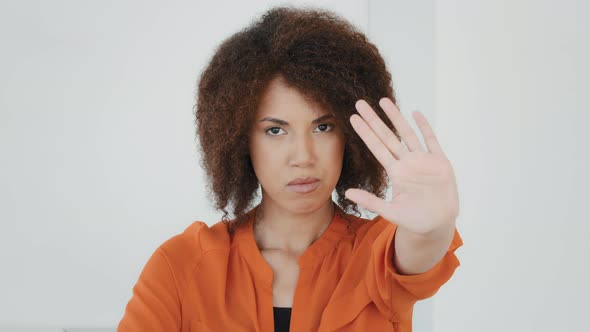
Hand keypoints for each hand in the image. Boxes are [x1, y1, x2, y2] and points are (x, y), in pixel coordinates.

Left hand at [345, 98, 458, 234]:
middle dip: (374, 119)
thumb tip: (348, 192)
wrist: (438, 224)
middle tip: (360, 102)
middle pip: (388, 136)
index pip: (376, 148)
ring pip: (407, 133)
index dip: (365, 133)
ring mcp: (423, 160)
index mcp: (396, 173)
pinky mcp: (440, 162)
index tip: (353, 118)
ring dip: (396, 117)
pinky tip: (415, 113)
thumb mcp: (391, 212)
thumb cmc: (415, 219)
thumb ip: (371, 201)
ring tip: (383, 100)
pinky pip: (431, 140)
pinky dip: (424, 127)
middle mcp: (407, 163)